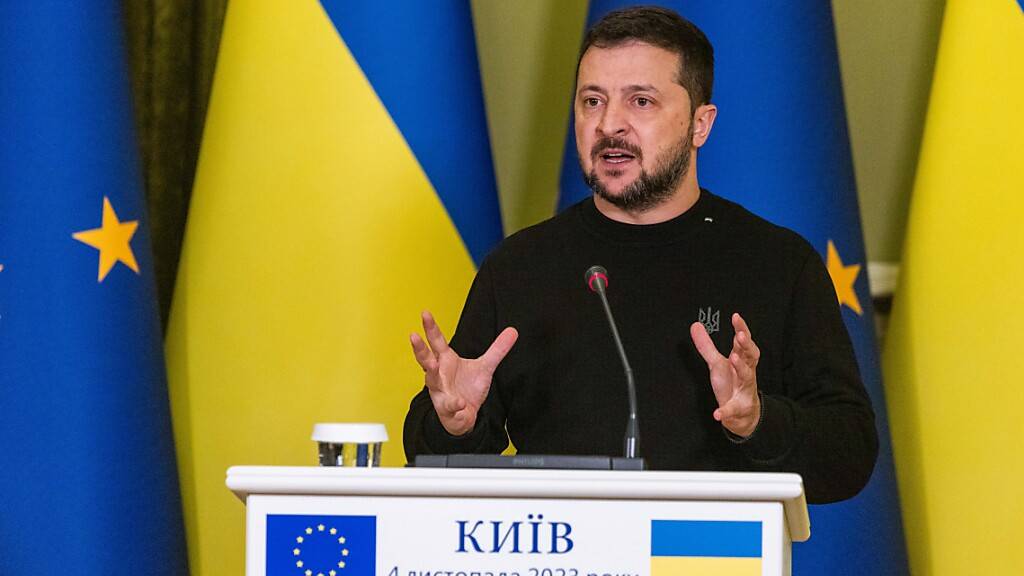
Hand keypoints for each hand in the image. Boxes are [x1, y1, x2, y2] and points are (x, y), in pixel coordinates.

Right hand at [410, 311, 517, 435]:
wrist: (464, 415)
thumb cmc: (466, 388)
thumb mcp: (485, 366)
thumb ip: (497, 349)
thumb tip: (513, 331)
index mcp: (445, 360)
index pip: (437, 341)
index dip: (431, 327)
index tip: (425, 313)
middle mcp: (438, 374)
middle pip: (426, 358)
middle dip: (420, 347)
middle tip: (414, 335)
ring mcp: (440, 391)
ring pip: (431, 380)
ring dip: (430, 372)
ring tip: (430, 365)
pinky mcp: (446, 408)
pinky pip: (449, 405)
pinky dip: (454, 403)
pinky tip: (459, 401)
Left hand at [690, 312, 760, 436]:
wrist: (742, 413)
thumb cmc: (732, 383)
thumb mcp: (717, 363)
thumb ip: (706, 346)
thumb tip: (696, 325)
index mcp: (741, 361)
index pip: (743, 342)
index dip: (741, 329)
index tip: (736, 317)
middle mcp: (746, 372)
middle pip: (751, 356)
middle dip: (746, 345)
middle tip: (739, 335)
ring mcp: (744, 390)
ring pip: (747, 377)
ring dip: (741, 368)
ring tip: (733, 359)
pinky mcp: (738, 408)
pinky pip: (732, 409)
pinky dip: (725, 411)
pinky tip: (717, 413)